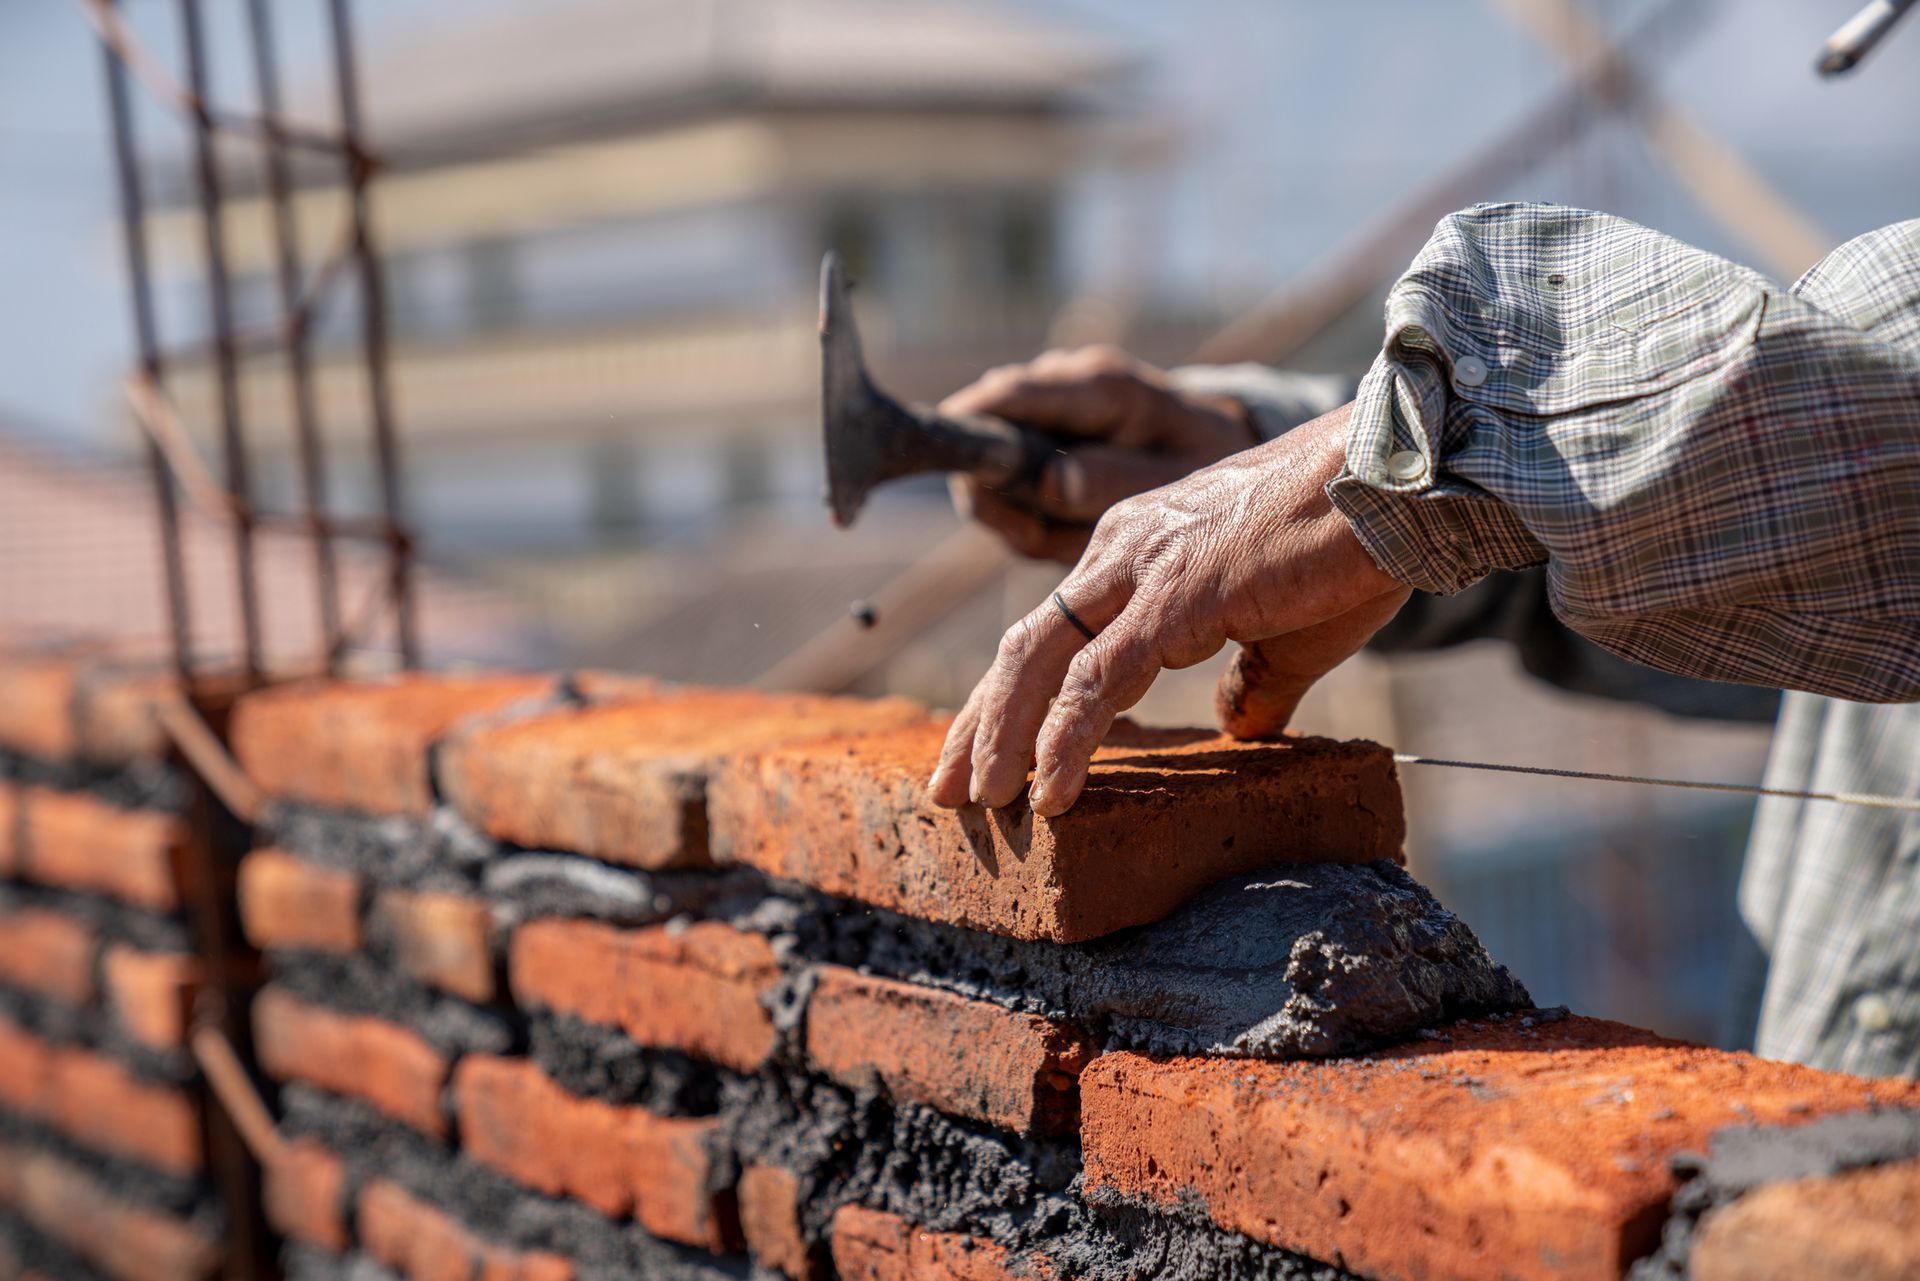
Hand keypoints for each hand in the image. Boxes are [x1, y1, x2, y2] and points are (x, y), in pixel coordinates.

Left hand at [926, 403, 1410, 815]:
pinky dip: (1064, 740)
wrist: (1398, 486)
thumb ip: (1250, 678)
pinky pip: (1097, 680)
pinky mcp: (1176, 596)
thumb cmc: (1354, 547)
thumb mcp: (1289, 631)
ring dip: (1002, 738)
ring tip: (982, 803)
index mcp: (1141, 551)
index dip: (1011, 701)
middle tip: (950, 792)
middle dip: (978, 724)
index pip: (1053, 635)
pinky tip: (1050, 792)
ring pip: (1039, 661)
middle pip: (1023, 647)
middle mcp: (1123, 551)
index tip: (987, 760)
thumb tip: (1239, 727)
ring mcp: (1143, 569)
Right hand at [941, 345, 1257, 562]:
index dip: (971, 440)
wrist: (1221, 446)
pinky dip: (1040, 518)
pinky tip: (1081, 522)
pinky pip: (1012, 490)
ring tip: (1083, 531)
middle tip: (1057, 539)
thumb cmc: (1205, 460)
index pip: (1003, 396)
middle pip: (986, 440)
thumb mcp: (1174, 476)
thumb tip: (1050, 481)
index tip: (979, 497)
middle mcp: (1061, 383)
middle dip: (1010, 503)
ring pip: (993, 475)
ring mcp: (1047, 406)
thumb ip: (1114, 480)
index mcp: (1096, 385)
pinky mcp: (1039, 434)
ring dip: (1029, 517)